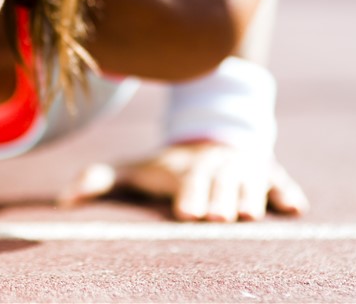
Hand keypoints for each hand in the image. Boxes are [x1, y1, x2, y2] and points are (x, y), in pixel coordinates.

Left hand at [59, 140, 307, 221]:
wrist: (212, 136)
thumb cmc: (167, 166)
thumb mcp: (134, 168)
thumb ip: (99, 179)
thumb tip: (61, 201)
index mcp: (185, 171)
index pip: (187, 184)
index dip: (188, 197)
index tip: (185, 214)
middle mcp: (216, 168)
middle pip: (219, 184)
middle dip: (219, 199)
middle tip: (218, 217)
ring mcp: (245, 169)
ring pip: (251, 182)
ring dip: (252, 197)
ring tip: (250, 214)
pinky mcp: (270, 173)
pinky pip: (281, 182)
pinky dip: (287, 192)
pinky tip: (294, 208)